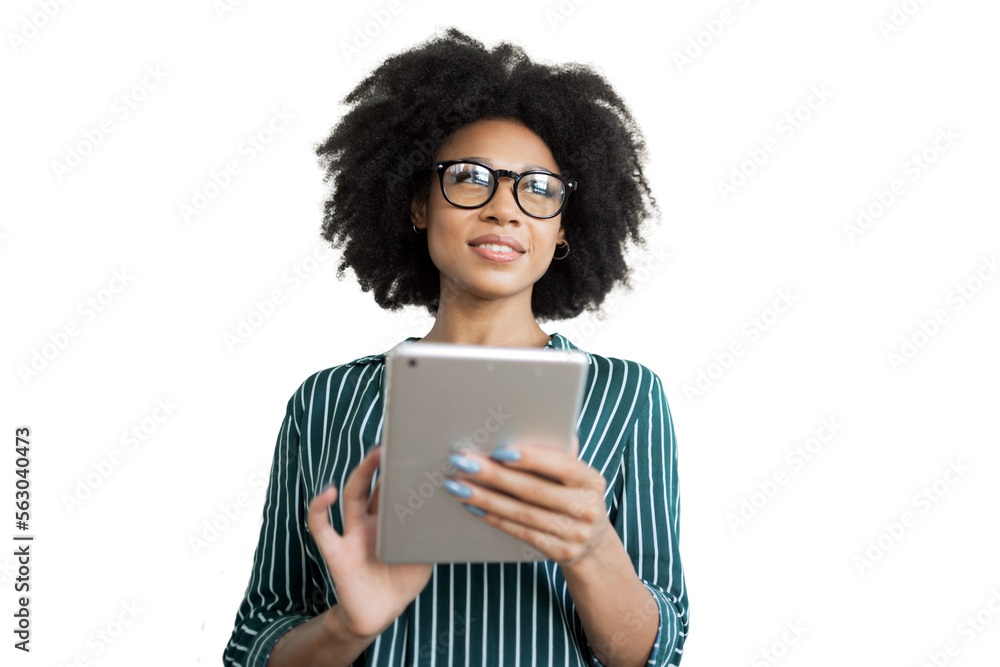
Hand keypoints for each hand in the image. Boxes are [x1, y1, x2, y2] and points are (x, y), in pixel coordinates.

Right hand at [307, 445, 432, 639]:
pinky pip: (321, 527)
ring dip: (362, 473)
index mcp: (390, 519)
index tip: (415, 442)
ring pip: (352, 495)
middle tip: (398, 439)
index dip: (400, 465)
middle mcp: (369, 520)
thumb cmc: (402, 580)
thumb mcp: (424, 553)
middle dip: (383, 461)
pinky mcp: (336, 552)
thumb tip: (454, 504)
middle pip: (373, 482)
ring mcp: (351, 534)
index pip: (394, 484)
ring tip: (375, 454)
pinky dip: (319, 508)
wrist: (380, 614)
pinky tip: (327, 493)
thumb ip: (432, 531)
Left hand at [445, 436, 610, 567]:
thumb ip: (557, 454)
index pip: (563, 466)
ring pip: (522, 513)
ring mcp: (574, 534)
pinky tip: (473, 507)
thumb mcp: (577, 477)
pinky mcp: (559, 553)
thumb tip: (528, 424)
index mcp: (592, 481)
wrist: (593, 545)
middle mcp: (587, 508)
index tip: (498, 450)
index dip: (532, 458)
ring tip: (457, 485)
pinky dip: (494, 518)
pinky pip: (520, 532)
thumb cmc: (575, 497)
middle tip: (462, 462)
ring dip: (485, 498)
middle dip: (494, 475)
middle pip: (534, 490)